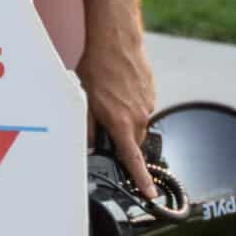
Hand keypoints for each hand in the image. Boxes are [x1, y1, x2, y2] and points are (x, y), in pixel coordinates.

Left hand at [79, 34, 158, 199]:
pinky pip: (140, 108)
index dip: (142, 180)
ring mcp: (148, 104)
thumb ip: (88, 127)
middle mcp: (139, 117)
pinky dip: (130, 105)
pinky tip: (117, 89)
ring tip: (108, 98)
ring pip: (136, 123)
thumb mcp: (84, 99)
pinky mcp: (151, 93)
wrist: (117, 41)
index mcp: (121, 122)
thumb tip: (91, 145)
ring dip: (124, 119)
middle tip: (104, 123)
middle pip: (132, 141)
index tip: (151, 194)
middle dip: (121, 140)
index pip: (133, 160)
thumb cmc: (97, 67)